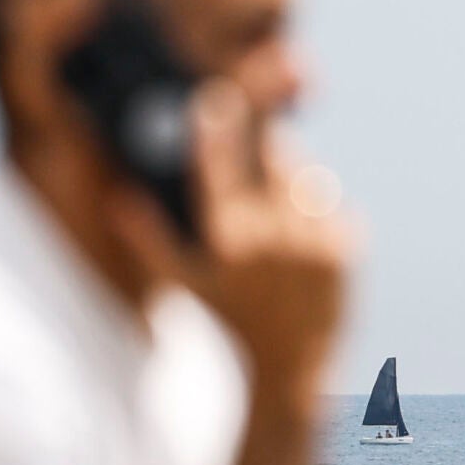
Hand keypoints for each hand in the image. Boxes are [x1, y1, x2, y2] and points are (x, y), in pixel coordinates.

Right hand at [112, 81, 354, 397]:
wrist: (292, 364)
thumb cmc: (232, 318)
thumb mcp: (186, 283)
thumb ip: (148, 239)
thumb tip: (119, 198)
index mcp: (227, 236)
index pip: (217, 161)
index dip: (215, 124)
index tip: (215, 100)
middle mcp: (271, 235)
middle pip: (274, 155)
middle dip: (267, 145)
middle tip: (261, 149)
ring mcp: (313, 242)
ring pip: (309, 178)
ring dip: (296, 179)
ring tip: (282, 211)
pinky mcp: (345, 251)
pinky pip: (336, 207)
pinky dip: (322, 216)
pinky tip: (307, 243)